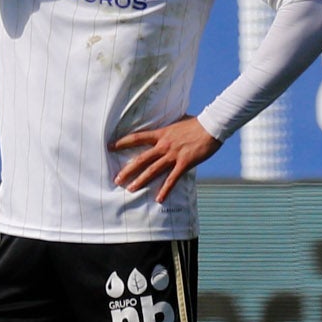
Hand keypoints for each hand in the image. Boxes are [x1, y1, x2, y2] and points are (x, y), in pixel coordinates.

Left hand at [110, 115, 224, 200]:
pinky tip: (159, 199)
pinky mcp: (184, 163)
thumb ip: (168, 127)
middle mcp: (164, 145)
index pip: (137, 138)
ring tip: (131, 189)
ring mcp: (173, 155)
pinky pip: (172, 179)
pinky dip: (165, 190)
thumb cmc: (196, 123)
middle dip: (128, 170)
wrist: (211, 126)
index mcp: (161, 134)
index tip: (110, 147)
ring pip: (153, 170)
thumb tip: (164, 126)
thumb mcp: (177, 122)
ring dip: (141, 181)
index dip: (122, 142)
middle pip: (141, 159)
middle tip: (116, 179)